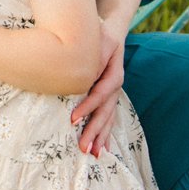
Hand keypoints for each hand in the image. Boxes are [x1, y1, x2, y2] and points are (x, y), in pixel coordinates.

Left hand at [71, 17, 125, 154]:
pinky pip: (108, 118)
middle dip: (94, 131)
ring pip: (108, 118)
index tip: (73, 120)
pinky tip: (103, 149)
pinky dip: (105, 134)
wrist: (111, 34)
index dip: (88, 107)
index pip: (100, 94)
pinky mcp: (108, 98)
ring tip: (94, 154)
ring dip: (101, 137)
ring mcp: (113, 95)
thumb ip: (97, 56)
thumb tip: (89, 72)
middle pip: (105, 112)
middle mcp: (115, 87)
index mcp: (114, 75)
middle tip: (83, 148)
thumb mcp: (101, 40)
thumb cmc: (102, 36)